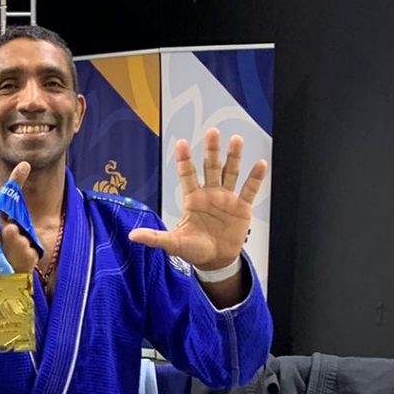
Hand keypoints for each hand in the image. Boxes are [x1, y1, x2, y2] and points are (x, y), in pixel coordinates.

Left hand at [128, 129, 266, 269]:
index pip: (187, 174)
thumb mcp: (173, 243)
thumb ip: (155, 237)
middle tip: (212, 132)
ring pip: (230, 173)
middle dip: (211, 150)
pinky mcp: (242, 207)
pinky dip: (255, 178)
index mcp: (192, 199)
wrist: (215, 260)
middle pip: (210, 167)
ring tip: (236, 139)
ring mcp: (227, 199)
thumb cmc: (193, 250)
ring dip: (233, 157)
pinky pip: (250, 190)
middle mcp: (210, 194)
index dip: (184, 160)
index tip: (181, 143)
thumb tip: (132, 236)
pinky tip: (260, 163)